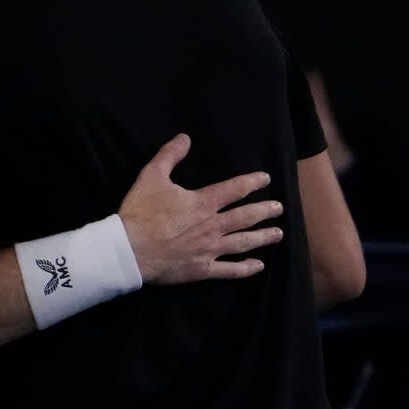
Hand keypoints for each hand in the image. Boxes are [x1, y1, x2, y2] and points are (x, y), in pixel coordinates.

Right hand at [118, 134, 283, 283]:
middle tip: (279, 208)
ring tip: (278, 233)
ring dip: (262, 237)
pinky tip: (259, 266)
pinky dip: (246, 269)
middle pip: (245, 217)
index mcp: (203, 203)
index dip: (252, 183)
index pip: (234, 190)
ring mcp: (209, 249)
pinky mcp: (202, 269)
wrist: (129, 249)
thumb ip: (170, 155)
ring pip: (243, 242)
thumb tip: (185, 138)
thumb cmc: (141, 212)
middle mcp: (212, 226)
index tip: (265, 179)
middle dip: (264, 211)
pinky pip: (230, 270)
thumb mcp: (151, 176)